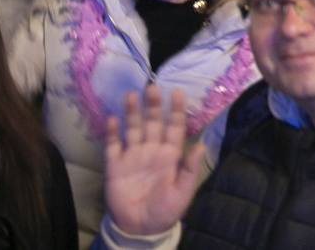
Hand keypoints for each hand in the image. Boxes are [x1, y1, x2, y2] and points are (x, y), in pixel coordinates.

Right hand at [104, 85, 204, 236]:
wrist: (140, 228)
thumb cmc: (166, 209)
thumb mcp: (183, 191)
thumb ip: (190, 168)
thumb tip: (201, 144)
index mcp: (170, 154)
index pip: (175, 127)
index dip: (176, 110)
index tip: (177, 92)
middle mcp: (151, 150)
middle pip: (153, 123)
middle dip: (153, 105)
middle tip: (152, 86)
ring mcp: (132, 156)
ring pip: (133, 129)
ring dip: (132, 113)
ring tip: (131, 95)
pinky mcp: (114, 166)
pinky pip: (113, 146)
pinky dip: (112, 132)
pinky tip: (112, 119)